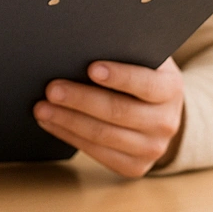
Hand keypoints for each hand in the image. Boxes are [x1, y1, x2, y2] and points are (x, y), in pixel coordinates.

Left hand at [35, 58, 185, 177]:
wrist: (155, 108)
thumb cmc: (136, 71)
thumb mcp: (138, 56)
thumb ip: (119, 50)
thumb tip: (79, 44)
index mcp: (170, 88)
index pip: (146, 83)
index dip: (119, 77)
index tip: (91, 68)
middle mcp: (166, 121)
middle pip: (119, 111)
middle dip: (81, 99)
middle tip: (51, 89)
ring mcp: (153, 148)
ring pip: (104, 135)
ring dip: (68, 121)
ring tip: (41, 108)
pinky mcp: (135, 166)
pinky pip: (98, 154)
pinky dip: (70, 136)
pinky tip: (51, 123)